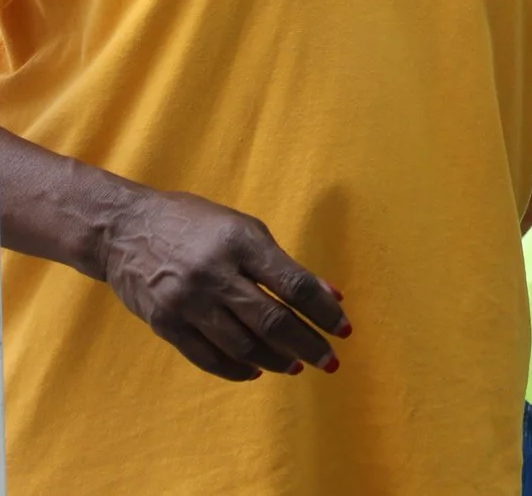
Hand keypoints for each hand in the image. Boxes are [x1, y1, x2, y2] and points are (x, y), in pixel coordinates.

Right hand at [94, 184, 348, 381]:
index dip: (323, 311)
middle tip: (329, 361)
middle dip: (307, 345)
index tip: (344, 330)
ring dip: (275, 360)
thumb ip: (283, 264)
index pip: (294, 284)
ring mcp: (187, 302)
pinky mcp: (165, 324)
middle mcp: (215, 274)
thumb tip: (329, 295)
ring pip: (242, 344)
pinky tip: (256, 371)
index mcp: (242, 243)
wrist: (123, 230)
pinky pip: (207, 357)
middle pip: (272, 320)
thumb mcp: (244, 228)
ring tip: (296, 366)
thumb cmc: (195, 224)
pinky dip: (236, 368)